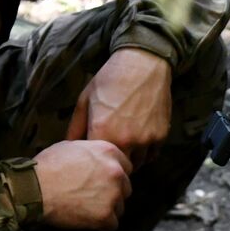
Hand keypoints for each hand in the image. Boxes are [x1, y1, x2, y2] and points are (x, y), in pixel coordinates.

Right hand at [35, 140, 132, 230]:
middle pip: (125, 187)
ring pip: (120, 206)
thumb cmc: (48, 166)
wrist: (35, 188)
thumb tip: (93, 158)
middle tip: (94, 196)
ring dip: (108, 209)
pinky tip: (87, 220)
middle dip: (113, 192)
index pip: (125, 166)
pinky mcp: (105, 215)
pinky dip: (101, 225)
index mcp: (108, 152)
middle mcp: (116, 172)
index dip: (114, 175)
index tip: (104, 181)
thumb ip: (91, 152)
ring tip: (88, 209)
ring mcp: (112, 195)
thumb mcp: (71, 146)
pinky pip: (112, 224)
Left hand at [67, 48, 171, 168]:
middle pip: (115, 166)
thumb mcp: (85, 100)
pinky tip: (138, 140)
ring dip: (128, 159)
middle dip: (110, 162)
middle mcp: (125, 140)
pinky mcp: (161, 135)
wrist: (143, 64)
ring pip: (136, 164)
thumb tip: (68, 148)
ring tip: (123, 147)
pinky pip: (151, 155)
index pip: (93, 162)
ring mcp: (145, 140)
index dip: (91, 161)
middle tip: (107, 154)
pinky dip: (144, 153)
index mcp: (102, 132)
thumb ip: (75, 128)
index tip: (91, 156)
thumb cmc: (110, 79)